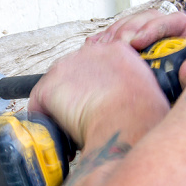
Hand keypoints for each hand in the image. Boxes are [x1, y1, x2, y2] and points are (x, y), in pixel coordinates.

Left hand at [28, 35, 170, 149]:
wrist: (127, 122)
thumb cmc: (143, 117)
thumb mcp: (147, 91)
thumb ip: (130, 87)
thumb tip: (119, 100)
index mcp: (117, 51)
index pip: (96, 65)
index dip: (94, 87)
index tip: (97, 103)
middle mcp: (90, 52)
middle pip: (73, 73)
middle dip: (75, 95)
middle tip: (83, 119)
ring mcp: (67, 66)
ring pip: (55, 88)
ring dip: (60, 108)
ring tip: (71, 129)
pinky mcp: (49, 85)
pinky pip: (38, 105)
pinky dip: (45, 120)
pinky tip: (58, 134)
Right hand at [89, 10, 185, 86]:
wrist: (177, 109)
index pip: (175, 21)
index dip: (154, 27)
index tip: (137, 41)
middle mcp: (170, 34)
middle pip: (148, 18)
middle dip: (130, 28)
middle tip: (118, 44)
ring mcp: (149, 40)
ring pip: (131, 25)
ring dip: (114, 33)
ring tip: (103, 47)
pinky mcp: (133, 49)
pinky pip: (117, 37)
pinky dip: (104, 39)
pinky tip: (92, 46)